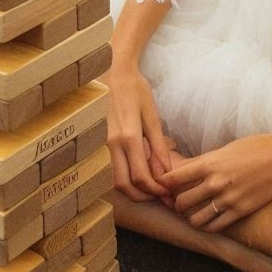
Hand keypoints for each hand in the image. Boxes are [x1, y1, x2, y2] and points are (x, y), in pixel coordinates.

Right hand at [107, 63, 172, 202]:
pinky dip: (126, 178)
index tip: (168, 192)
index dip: (155, 189)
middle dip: (143, 196)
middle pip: (124, 185)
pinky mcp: (102, 143)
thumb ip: (158, 146)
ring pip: (116, 180)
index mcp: (128, 137)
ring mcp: (104, 145)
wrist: (116, 75)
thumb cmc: (137, 91)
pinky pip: (113, 169)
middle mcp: (112, 144)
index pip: (140, 176)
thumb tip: (166, 171)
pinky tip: (141, 175)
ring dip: (133, 190)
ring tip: (152, 188)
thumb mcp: (152, 116)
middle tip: (160, 196)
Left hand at [158, 133, 271, 232]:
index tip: (162, 186)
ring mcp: (228, 199)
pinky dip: (207, 225)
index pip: (174, 178)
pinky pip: (214, 226)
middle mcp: (215, 182)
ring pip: (195, 219)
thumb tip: (185, 170)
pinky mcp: (240, 211)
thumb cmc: (256, 147)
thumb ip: (205, 162)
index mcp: (210, 163)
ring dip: (190, 217)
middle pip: (181, 202)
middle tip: (178, 201)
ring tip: (193, 213)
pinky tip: (208, 220)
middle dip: (176, 203)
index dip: (163, 184)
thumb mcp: (226, 149)